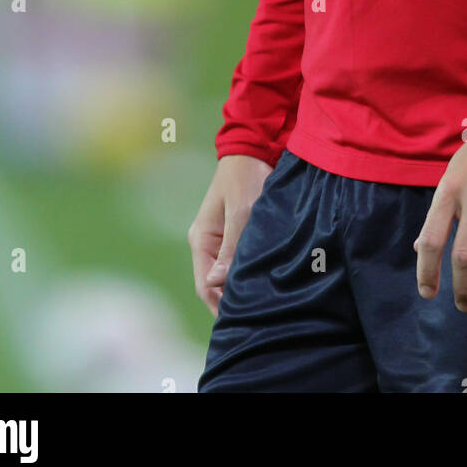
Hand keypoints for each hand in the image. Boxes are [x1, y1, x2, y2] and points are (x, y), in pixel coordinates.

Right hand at [188, 154, 272, 315]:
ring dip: (241, 285)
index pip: (204, 285)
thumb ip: (231, 247)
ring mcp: (220, 239)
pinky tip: (264, 281)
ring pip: (227, 273)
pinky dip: (248, 272)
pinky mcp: (235, 233)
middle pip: (215, 284)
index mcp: (201, 239)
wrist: (254, 148)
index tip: (243, 317)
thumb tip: (216, 282)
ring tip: (262, 301)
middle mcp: (207, 243)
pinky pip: (238, 261)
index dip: (220, 305)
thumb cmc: (246, 177)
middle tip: (257, 314)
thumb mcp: (241, 212)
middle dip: (232, 299)